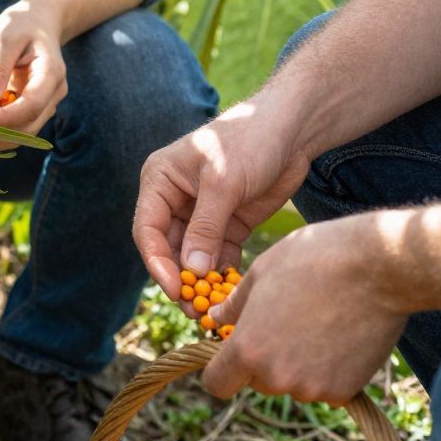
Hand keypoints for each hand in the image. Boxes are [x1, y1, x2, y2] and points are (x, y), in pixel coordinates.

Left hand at [0, 0, 67, 138]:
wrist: (39, 22)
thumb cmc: (22, 24)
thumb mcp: (5, 38)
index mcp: (51, 72)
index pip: (31, 106)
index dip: (4, 118)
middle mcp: (53, 93)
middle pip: (28, 127)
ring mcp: (46, 103)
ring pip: (22, 133)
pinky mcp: (33, 108)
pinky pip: (16, 126)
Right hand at [133, 98, 312, 301]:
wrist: (292, 129)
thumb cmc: (250, 140)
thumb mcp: (223, 182)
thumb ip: (206, 227)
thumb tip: (191, 270)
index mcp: (161, 181)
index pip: (148, 229)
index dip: (157, 262)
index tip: (175, 289)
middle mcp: (176, 199)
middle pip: (168, 248)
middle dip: (179, 279)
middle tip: (193, 309)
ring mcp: (202, 214)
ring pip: (193, 258)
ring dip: (200, 283)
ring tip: (210, 311)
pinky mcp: (229, 224)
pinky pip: (218, 258)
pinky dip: (222, 277)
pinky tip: (230, 295)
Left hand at [199, 216, 408, 405]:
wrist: (379, 267)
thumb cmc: (315, 259)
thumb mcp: (263, 272)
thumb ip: (234, 304)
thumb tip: (215, 317)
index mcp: (248, 349)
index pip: (217, 384)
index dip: (221, 370)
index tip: (233, 354)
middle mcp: (276, 377)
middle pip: (258, 382)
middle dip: (264, 360)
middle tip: (286, 323)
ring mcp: (312, 388)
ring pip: (293, 384)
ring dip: (298, 364)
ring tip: (318, 322)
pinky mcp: (344, 391)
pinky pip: (325, 387)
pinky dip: (329, 370)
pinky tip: (340, 335)